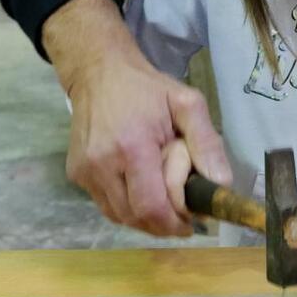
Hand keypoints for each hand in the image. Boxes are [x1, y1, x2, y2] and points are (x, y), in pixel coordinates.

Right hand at [43, 0, 230, 235]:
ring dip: (146, 218)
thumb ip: (207, 142)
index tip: (194, 221)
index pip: (152, 207)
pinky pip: (106, 205)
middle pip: (136, 218)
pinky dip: (128, 207)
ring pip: (119, 217)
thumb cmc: (148, 89)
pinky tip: (142, 189)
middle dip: (164, 223)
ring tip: (165, 200)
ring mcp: (84, 173)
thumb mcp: (187, 103)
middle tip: (183, 215)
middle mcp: (102, 166)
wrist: (100, 74)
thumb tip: (221, 183)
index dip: (175, 222)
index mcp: (132, 147)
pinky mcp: (76, 175)